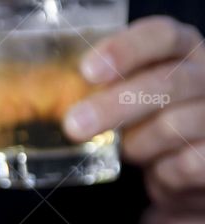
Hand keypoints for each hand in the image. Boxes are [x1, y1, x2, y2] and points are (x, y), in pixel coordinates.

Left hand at [63, 16, 204, 212]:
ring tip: (126, 150)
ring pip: (173, 125)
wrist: (190, 169)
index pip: (162, 36)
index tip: (87, 70)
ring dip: (137, 144)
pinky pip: (186, 163)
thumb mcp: (131, 95)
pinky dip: (161, 172)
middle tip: (74, 125)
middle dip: (115, 105)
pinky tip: (156, 171)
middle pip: (167, 82)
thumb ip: (105, 88)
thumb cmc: (151, 122)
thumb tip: (49, 102)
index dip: (125, 49)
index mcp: (183, 51)